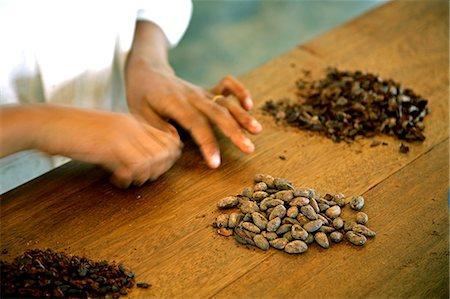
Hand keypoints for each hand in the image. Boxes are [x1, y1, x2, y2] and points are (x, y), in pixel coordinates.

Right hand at [16, 105, 181, 187]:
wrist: (49, 123)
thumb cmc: (75, 130)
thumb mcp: (108, 132)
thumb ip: (128, 143)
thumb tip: (144, 163)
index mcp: (134, 121)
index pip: (168, 139)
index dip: (168, 158)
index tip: (155, 169)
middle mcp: (132, 127)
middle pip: (165, 152)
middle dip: (159, 170)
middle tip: (143, 177)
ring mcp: (121, 135)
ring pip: (152, 160)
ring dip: (143, 176)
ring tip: (128, 179)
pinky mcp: (108, 147)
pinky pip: (132, 167)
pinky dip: (128, 179)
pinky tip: (116, 179)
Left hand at [126, 63, 262, 168]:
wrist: (147, 72)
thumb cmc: (142, 97)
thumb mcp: (140, 113)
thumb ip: (159, 127)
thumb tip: (177, 142)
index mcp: (175, 104)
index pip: (196, 125)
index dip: (208, 144)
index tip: (216, 162)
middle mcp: (192, 96)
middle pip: (217, 114)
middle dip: (234, 132)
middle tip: (249, 149)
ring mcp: (201, 92)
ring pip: (225, 102)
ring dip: (242, 116)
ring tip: (257, 131)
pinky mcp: (207, 90)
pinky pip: (226, 85)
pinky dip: (240, 91)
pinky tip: (249, 105)